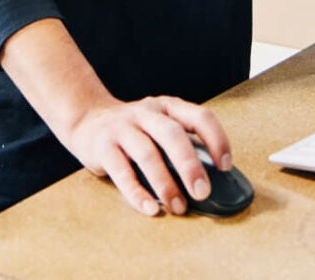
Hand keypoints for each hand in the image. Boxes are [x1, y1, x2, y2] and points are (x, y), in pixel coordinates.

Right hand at [64, 95, 231, 216]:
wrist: (87, 118)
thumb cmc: (136, 129)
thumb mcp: (160, 125)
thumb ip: (182, 143)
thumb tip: (211, 176)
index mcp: (169, 106)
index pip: (200, 116)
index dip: (217, 139)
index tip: (226, 166)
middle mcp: (148, 113)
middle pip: (173, 135)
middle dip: (190, 165)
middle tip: (203, 192)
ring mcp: (124, 127)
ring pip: (148, 154)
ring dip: (165, 184)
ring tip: (178, 206)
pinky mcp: (103, 147)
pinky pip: (122, 172)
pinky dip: (137, 192)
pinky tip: (150, 208)